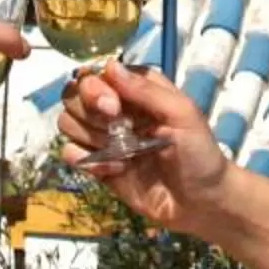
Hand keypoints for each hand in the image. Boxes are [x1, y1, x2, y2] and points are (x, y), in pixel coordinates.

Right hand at [58, 60, 228, 233]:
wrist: (201, 202)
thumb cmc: (199, 152)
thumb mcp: (183, 114)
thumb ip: (146, 91)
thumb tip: (110, 65)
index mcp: (136, 89)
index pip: (96, 73)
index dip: (95, 87)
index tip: (113, 106)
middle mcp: (115, 109)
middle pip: (73, 95)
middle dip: (89, 111)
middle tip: (116, 127)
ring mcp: (104, 138)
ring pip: (68, 122)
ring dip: (89, 135)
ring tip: (122, 151)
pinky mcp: (98, 165)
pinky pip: (70, 154)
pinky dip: (86, 160)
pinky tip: (115, 169)